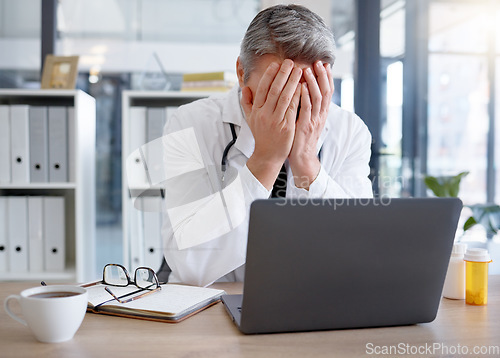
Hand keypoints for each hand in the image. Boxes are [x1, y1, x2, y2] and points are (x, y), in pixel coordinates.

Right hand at [241, 59, 301, 189]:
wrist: (268, 155)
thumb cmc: (261, 134)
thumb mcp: (250, 118)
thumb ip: (247, 102)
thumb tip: (244, 88)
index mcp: (256, 110)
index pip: (262, 89)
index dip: (269, 75)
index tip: (276, 64)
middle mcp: (265, 114)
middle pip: (274, 90)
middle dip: (283, 74)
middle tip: (290, 62)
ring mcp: (275, 121)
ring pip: (285, 97)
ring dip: (292, 82)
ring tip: (299, 70)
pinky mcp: (286, 127)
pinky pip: (293, 108)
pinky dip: (298, 96)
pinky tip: (303, 87)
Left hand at [289, 61, 333, 188]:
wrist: (302, 158)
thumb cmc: (301, 138)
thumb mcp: (307, 120)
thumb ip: (308, 107)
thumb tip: (306, 91)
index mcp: (321, 113)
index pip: (327, 92)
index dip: (327, 78)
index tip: (324, 64)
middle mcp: (320, 115)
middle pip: (326, 92)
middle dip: (323, 76)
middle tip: (319, 62)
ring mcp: (314, 121)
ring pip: (318, 98)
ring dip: (314, 83)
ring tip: (309, 69)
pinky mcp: (306, 126)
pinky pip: (307, 109)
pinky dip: (306, 97)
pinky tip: (302, 87)